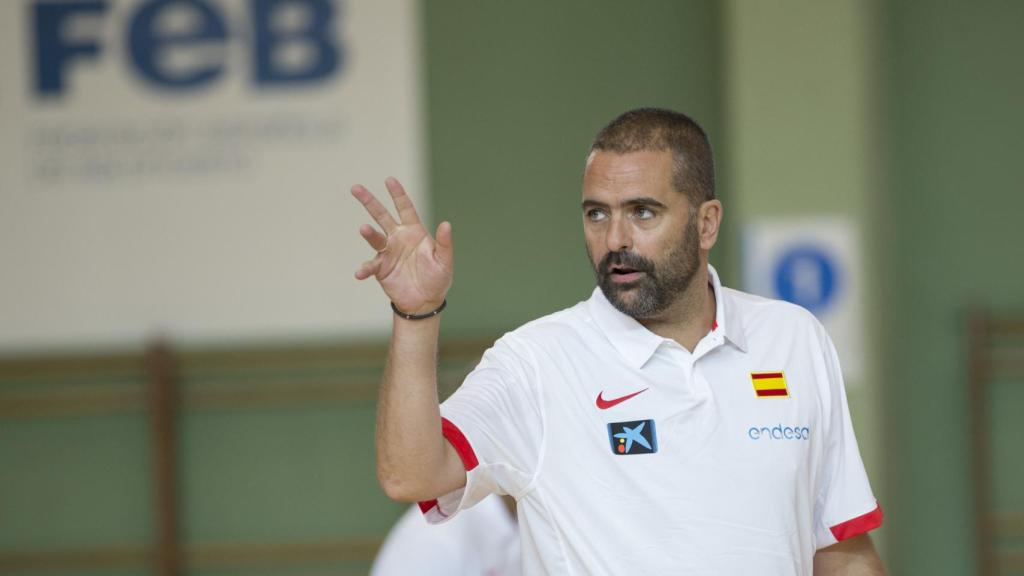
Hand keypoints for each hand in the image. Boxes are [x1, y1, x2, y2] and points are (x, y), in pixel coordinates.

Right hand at [351, 177, 452, 313]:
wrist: (425, 301)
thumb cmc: (437, 278)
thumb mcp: (444, 260)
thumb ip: (444, 243)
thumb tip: (447, 224)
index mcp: (414, 232)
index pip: (405, 208)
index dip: (398, 194)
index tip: (389, 180)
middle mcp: (398, 238)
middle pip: (382, 216)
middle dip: (370, 202)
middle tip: (356, 188)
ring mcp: (387, 252)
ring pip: (374, 238)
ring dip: (368, 233)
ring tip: (363, 229)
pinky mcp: (380, 268)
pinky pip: (370, 266)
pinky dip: (364, 269)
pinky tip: (360, 273)